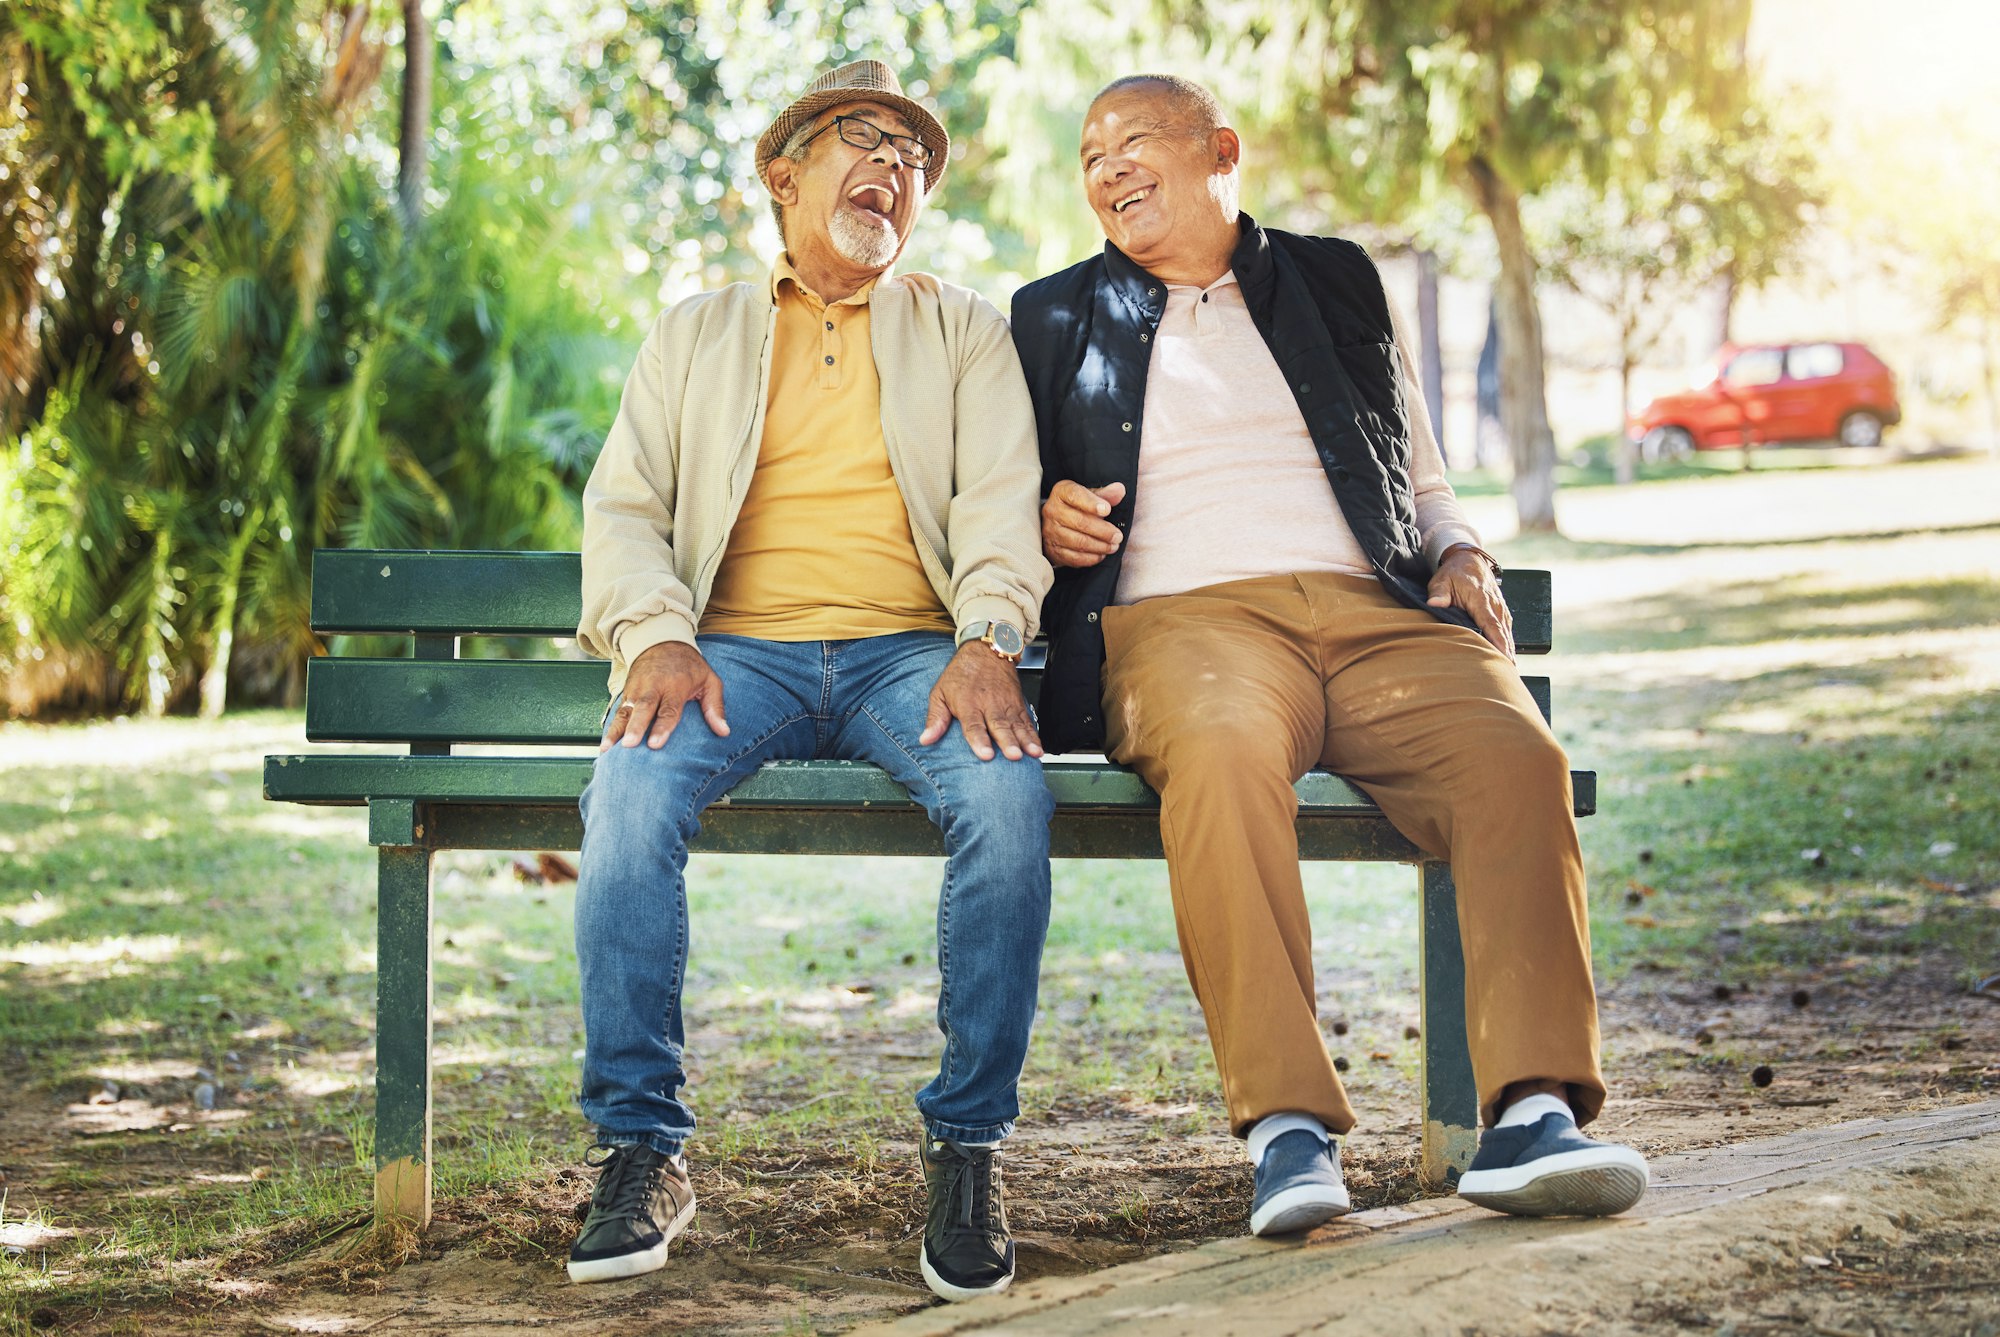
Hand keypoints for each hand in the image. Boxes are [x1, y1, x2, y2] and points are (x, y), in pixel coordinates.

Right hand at [602, 641, 729, 750]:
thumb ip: (715, 706)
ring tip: (607, 749)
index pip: (669, 709)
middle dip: (635, 728)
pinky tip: (604, 746)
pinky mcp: (626, 694)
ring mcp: (636, 690)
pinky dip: (610, 728)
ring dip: (616, 731)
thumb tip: (724, 732)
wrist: (662, 641)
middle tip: (629, 745)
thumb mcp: (709, 680)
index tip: (656, 744)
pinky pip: (617, 712)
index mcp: (675, 685)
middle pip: (643, 709)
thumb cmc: (690, 666)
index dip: (662, 727)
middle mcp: (653, 687)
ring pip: (625, 711)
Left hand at [919, 643, 1042, 760]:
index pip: (974, 725)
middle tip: (1013, 755)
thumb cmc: (961, 674)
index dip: (979, 740)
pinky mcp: (1018, 705)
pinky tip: (1038, 748)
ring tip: (1032, 753)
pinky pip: (1027, 723)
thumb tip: (925, 739)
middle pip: (999, 726)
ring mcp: (1006, 705)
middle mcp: (989, 705)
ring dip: (1025, 741)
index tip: (985, 754)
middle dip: (1007, 742)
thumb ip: (935, 718)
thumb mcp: (940, 693)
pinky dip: (1034, 736)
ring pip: (1017, 725)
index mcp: (968, 704)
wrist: (986, 650)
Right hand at [1041, 480, 1126, 567]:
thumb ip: (1105, 494)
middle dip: (1103, 531)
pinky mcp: (1054, 550)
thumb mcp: (1089, 495)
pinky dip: (1091, 558)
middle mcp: (1052, 511)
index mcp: (1061, 492)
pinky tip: (1101, 554)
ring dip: (1100, 546)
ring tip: (1113, 546)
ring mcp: (1051, 532)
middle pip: (1080, 522)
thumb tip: (1120, 490)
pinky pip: (1074, 557)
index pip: (1075, 495)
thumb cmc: (1076, 506)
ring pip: (1078, 542)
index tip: (1107, 510)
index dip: (1091, 503)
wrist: (1056, 524)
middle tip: (1118, 536)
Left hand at [1427, 547, 1514, 660]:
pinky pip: (1506, 629)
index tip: (1504, 658)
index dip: (1498, 642)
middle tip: (1509, 674)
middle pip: (1503, 633)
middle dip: (1507, 653)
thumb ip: (1439, 593)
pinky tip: (1507, 656)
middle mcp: (1495, 605)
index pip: (1491, 624)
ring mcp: (1500, 608)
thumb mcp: (1442, 580)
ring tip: (1510, 671)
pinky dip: (1508, 642)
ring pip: (1507, 632)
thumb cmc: (1454, 572)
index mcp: (1481, 599)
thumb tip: (1434, 603)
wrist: (1469, 559)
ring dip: (1509, 650)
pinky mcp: (1501, 610)